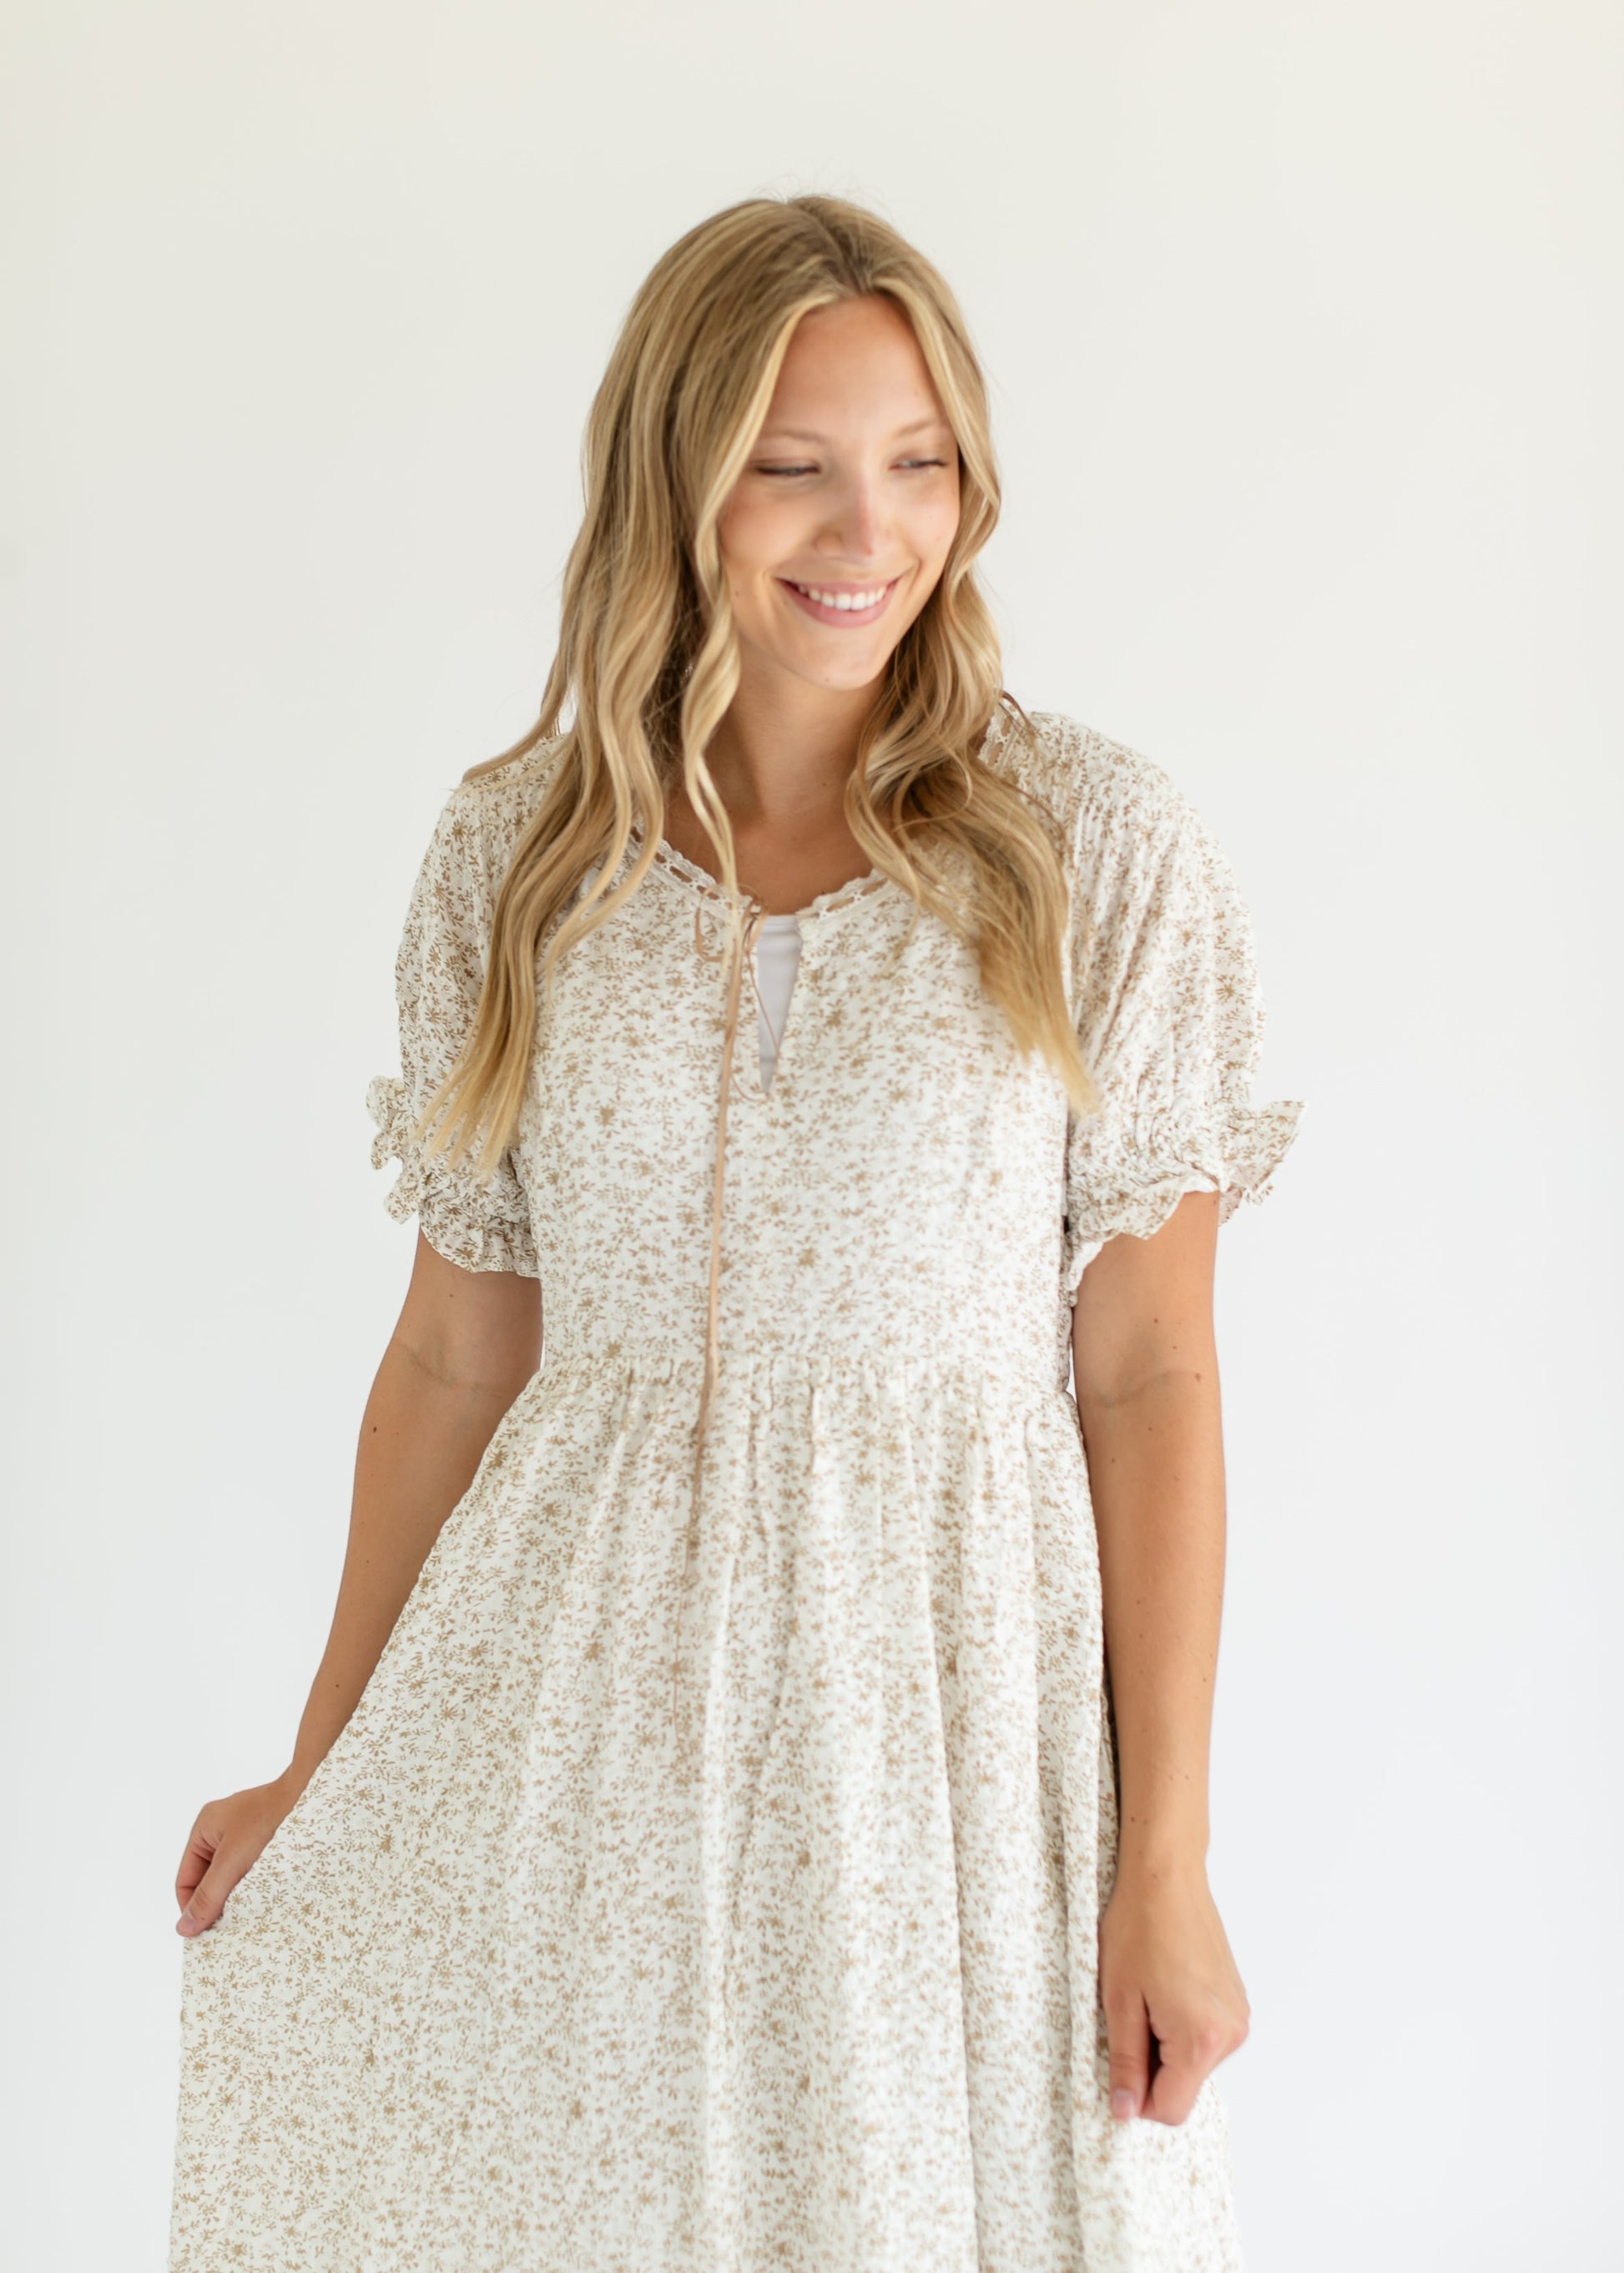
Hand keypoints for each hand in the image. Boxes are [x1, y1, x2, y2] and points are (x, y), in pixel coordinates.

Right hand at [174, 1774, 301, 1936]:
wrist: (311, 1795)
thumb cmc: (270, 1819)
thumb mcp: (232, 1862)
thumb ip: (208, 1896)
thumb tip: (184, 1927)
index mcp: (204, 1828)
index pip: (185, 1879)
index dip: (192, 1907)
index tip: (202, 1934)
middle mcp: (222, 1829)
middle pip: (207, 1878)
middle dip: (214, 1902)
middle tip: (225, 1929)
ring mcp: (245, 1833)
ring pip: (229, 1875)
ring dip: (234, 1895)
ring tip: (244, 1915)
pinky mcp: (266, 1838)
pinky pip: (249, 1869)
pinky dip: (250, 1885)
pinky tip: (260, 1898)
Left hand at [1098, 1854, 1249, 2125]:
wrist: (1167, 1877)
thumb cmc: (1138, 1929)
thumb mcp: (1119, 2001)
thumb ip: (1125, 2063)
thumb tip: (1125, 2111)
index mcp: (1201, 2039)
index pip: (1171, 2109)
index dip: (1137, 2098)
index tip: (1118, 2065)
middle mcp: (1231, 2033)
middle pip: (1184, 2086)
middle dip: (1151, 2067)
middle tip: (1129, 2018)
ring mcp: (1238, 2016)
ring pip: (1194, 2063)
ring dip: (1166, 2046)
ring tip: (1147, 1997)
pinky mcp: (1237, 2001)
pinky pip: (1206, 2038)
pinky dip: (1181, 2028)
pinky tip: (1165, 1989)